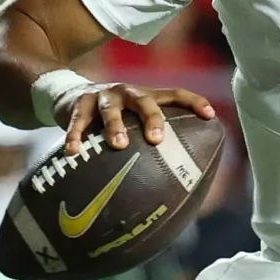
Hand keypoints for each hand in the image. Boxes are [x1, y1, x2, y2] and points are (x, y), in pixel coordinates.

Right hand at [61, 82, 215, 153]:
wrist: (69, 96)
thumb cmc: (111, 119)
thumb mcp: (131, 121)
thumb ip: (147, 142)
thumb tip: (173, 186)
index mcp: (146, 97)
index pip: (175, 94)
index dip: (194, 102)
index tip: (210, 116)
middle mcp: (128, 93)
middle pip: (144, 101)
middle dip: (152, 118)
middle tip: (157, 139)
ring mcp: (103, 96)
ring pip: (111, 109)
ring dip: (115, 125)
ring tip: (118, 144)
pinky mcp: (79, 103)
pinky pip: (78, 121)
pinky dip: (75, 136)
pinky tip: (74, 152)